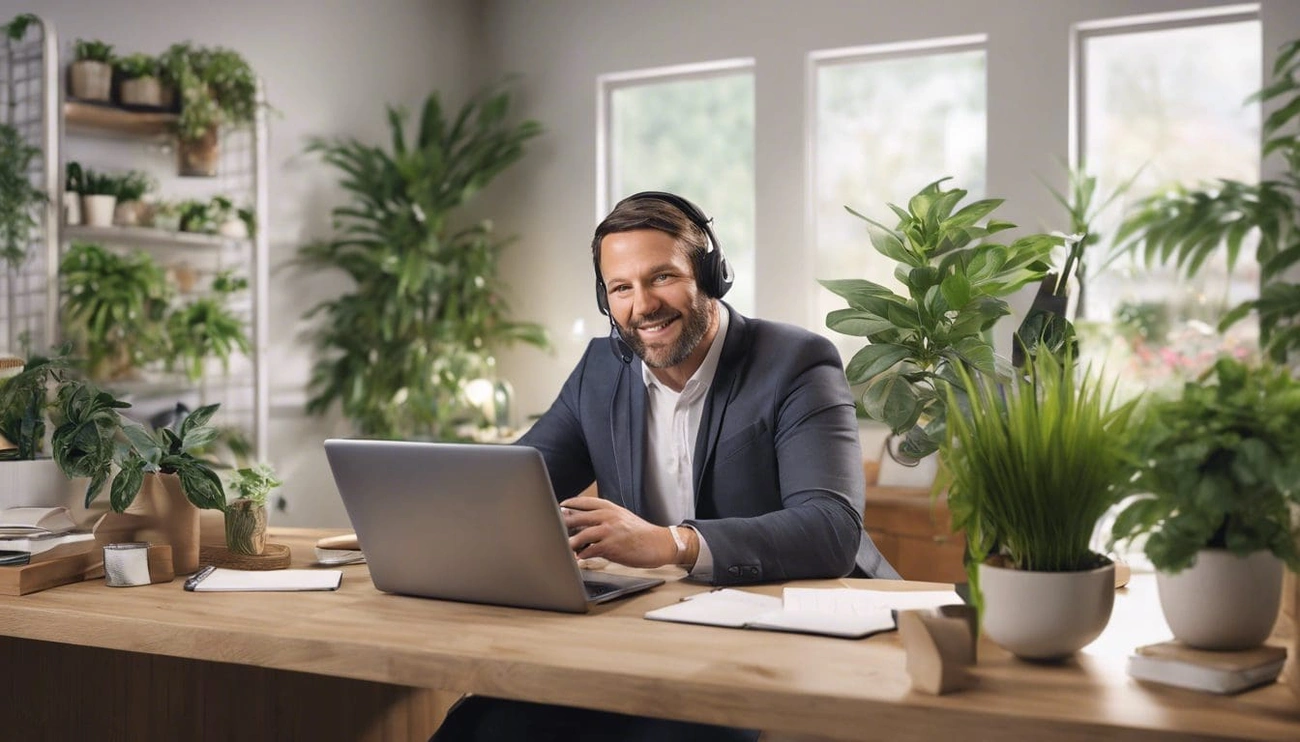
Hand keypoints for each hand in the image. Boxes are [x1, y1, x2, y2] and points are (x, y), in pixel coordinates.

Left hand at [560, 497, 675, 567]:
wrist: (659, 543)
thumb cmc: (641, 533)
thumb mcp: (623, 518)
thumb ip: (605, 518)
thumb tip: (584, 524)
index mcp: (610, 508)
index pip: (585, 502)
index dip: (569, 504)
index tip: (559, 507)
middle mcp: (608, 516)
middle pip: (578, 516)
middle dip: (563, 523)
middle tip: (551, 527)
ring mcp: (610, 531)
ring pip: (581, 534)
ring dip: (570, 542)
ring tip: (561, 546)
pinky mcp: (612, 546)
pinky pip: (590, 550)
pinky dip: (582, 555)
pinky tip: (578, 558)